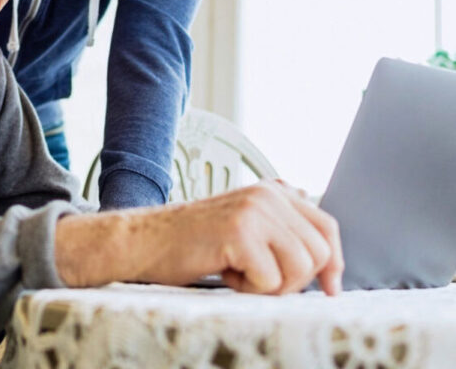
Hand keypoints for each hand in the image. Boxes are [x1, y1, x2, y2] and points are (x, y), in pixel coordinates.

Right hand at [56, 180, 342, 294]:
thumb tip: (328, 264)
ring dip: (271, 285)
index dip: (333, 261)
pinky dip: (249, 289)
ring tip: (238, 272)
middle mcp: (267, 194)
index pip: (326, 225)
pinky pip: (271, 280)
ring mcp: (254, 209)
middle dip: (294, 279)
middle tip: (257, 277)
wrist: (146, 241)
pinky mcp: (240, 231)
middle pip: (319, 252)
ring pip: (301, 268)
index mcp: (272, 191)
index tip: (331, 287)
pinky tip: (224, 272)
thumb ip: (281, 231)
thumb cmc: (193, 242)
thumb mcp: (245, 227)